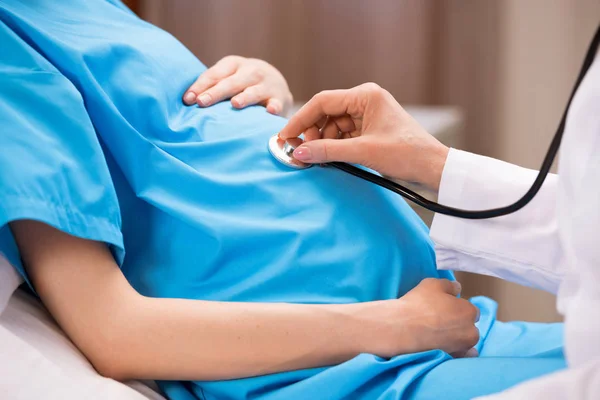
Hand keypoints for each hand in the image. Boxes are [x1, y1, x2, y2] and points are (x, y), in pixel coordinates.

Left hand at [183, 55, 292, 114]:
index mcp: (234, 64)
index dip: (201, 86)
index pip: (215, 74)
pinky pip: (276, 103)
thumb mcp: (228, 78)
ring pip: (254, 91)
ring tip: (235, 104)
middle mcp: (251, 71)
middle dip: (216, 92)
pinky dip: (274, 107)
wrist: (277, 84)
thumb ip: (211, 86)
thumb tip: (185, 101)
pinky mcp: (280, 98)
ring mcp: (267, 84)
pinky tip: (269, 111)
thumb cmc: (242, 84)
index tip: (188, 100)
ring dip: (245, 97)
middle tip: (202, 102)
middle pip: (232, 82)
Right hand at [278, 83, 448, 190]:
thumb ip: (328, 151)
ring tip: (317, 159)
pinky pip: (343, 136)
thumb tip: (298, 152)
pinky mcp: (369, 130)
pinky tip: (329, 159)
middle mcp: (365, 101)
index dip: (301, 119)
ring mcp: (367, 116)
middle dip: (313, 133)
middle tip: (302, 152)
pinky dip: (334, 147)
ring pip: (333, 126)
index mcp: (365, 95)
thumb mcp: (363, 152)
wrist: (433, 168)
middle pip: (326, 113)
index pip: (323, 102)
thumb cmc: (406, 154)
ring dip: (323, 142)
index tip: (285, 136)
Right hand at [356, 278, 479, 357]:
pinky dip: (455, 352)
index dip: (457, 308)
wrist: (402, 329)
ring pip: (464, 342)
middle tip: (440, 320)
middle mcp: (471, 332)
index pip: (470, 310)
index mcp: (469, 312)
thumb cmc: (419, 304)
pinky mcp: (451, 359)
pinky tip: (444, 346)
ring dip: (457, 338)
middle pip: (469, 327)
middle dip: (459, 324)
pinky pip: (459, 356)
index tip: (445, 308)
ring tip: (438, 334)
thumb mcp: (433, 284)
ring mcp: (462, 348)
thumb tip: (458, 288)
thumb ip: (449, 285)